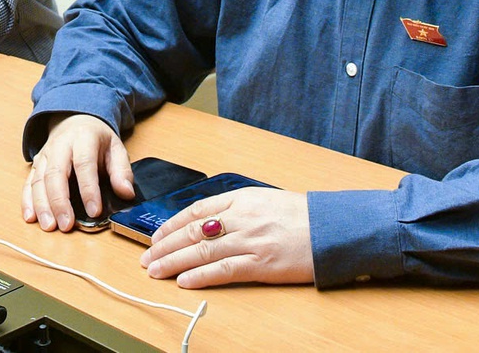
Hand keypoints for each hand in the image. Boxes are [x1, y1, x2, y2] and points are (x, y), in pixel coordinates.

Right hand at [21, 113, 131, 231]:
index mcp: (83, 138)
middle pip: (56, 173)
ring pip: (38, 180)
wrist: (75, 121)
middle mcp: (60, 145)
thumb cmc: (96, 139)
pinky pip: (28, 183)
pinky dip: (27, 201)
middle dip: (60, 201)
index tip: (94, 211)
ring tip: (49, 226)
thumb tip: (126, 193)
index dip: (89, 189)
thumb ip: (122, 171)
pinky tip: (31, 217)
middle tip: (66, 225)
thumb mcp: (116, 148)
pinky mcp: (36, 165)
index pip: (84, 164)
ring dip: (42, 205)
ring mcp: (45, 155)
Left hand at [138, 187, 312, 287]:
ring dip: (174, 262)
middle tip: (146, 256)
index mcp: (241, 197)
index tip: (156, 235)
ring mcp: (250, 240)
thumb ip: (236, 208)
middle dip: (164, 245)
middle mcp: (241, 217)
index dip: (170, 224)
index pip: (195, 210)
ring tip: (155, 271)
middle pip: (192, 231)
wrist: (332, 229)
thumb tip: (207, 221)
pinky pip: (224, 270)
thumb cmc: (301, 216)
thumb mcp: (264, 200)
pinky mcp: (261, 264)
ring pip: (201, 251)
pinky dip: (201, 276)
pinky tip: (184, 281)